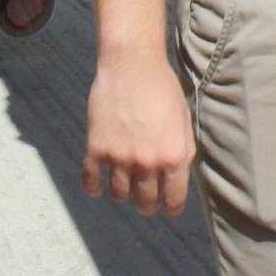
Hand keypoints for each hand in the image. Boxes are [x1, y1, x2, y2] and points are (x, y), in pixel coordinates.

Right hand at [82, 47, 193, 215]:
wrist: (132, 65)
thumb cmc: (163, 89)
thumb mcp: (184, 120)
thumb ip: (183, 151)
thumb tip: (178, 177)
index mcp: (173, 156)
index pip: (173, 199)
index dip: (171, 209)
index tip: (168, 210)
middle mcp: (146, 162)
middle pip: (144, 202)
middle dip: (147, 205)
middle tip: (146, 201)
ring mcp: (119, 157)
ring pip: (119, 195)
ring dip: (123, 194)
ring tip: (125, 186)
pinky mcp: (96, 149)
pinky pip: (91, 182)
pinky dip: (94, 189)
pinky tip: (99, 187)